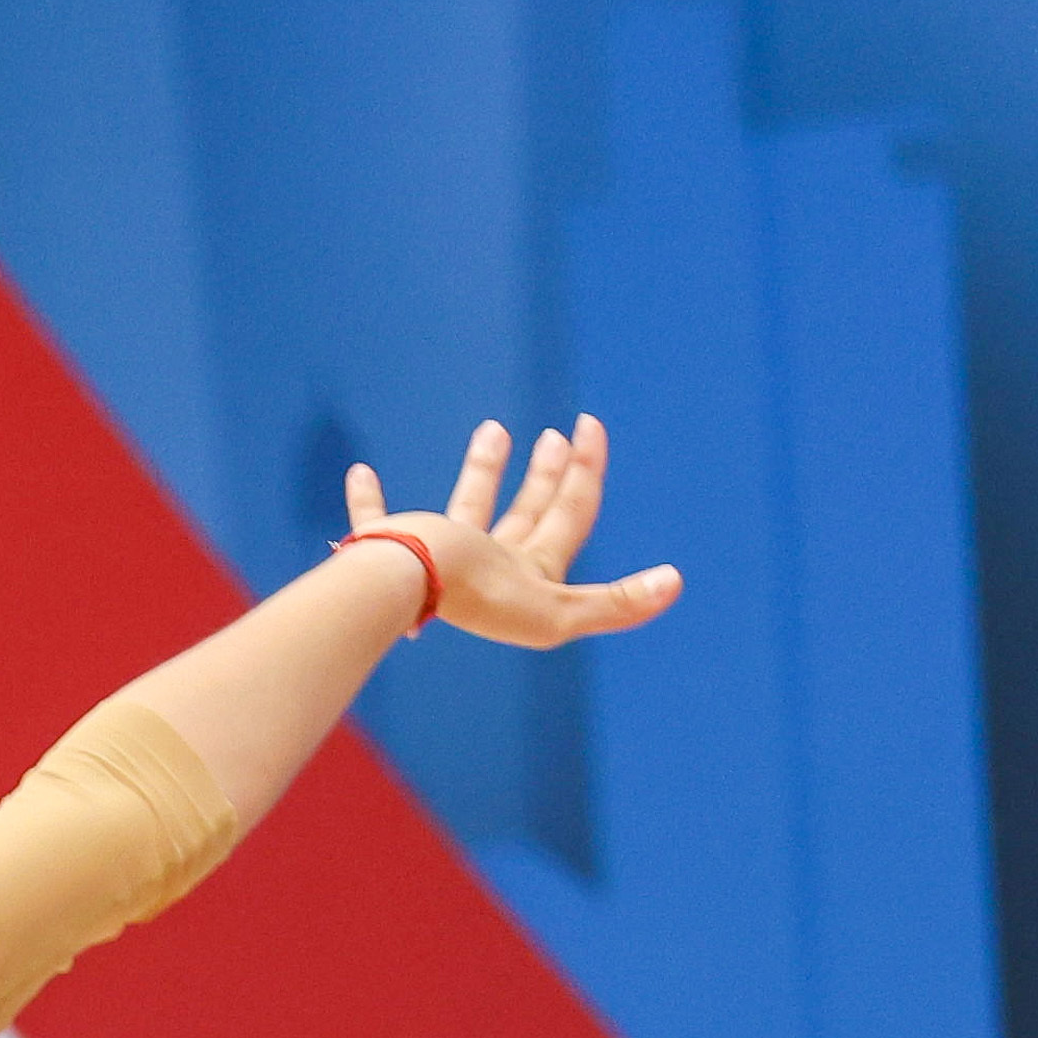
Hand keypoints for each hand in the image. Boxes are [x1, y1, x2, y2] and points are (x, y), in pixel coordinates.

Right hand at [342, 415, 680, 650]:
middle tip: (558, 435)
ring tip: (496, 430)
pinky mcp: (385, 551)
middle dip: (549, 475)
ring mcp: (437, 560)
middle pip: (531, 513)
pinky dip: (367, 502)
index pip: (571, 516)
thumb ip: (617, 604)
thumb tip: (676, 583)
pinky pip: (374, 521)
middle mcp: (489, 568)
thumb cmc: (475, 597)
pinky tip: (361, 473)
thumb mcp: (559, 610)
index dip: (587, 474)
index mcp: (528, 579)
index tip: (588, 427)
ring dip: (484, 471)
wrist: (401, 591)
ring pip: (467, 506)